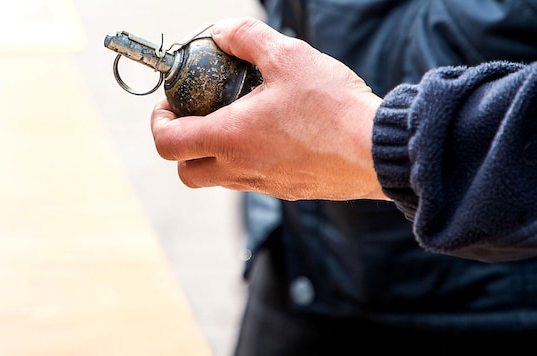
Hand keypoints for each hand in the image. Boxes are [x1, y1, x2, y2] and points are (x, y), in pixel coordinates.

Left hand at [150, 17, 387, 200]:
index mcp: (230, 139)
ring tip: (241, 120)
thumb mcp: (289, 56)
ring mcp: (265, 186)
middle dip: (182, 146)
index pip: (167, 143)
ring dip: (216, 153)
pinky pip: (253, 181)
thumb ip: (247, 38)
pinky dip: (248, 161)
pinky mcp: (289, 191)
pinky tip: (274, 134)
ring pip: (220, 179)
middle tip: (199, 117)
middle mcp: (241, 170)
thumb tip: (222, 32)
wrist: (376, 150)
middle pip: (187, 172)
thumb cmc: (333, 107)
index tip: (172, 103)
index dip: (159, 121)